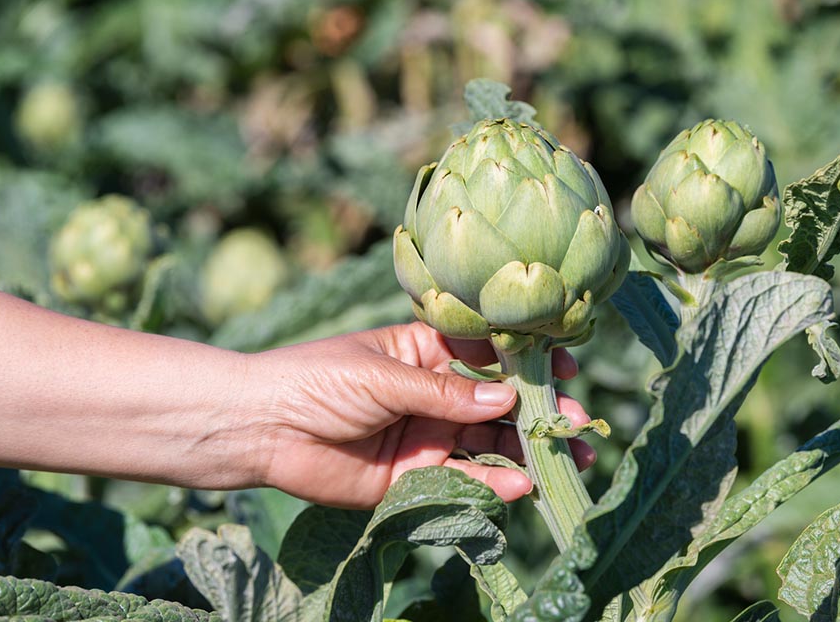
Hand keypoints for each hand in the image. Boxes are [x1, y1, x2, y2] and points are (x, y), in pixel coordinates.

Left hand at [252, 321, 595, 507]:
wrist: (261, 429)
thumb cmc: (318, 380)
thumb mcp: (387, 374)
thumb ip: (449, 393)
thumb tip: (511, 399)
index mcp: (425, 353)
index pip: (488, 356)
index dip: (527, 362)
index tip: (566, 368)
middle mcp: (433, 395)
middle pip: (497, 405)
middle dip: (538, 414)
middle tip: (578, 425)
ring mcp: (426, 436)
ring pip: (488, 444)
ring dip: (526, 453)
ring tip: (565, 459)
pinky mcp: (413, 477)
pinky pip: (462, 479)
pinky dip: (493, 484)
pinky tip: (522, 484)